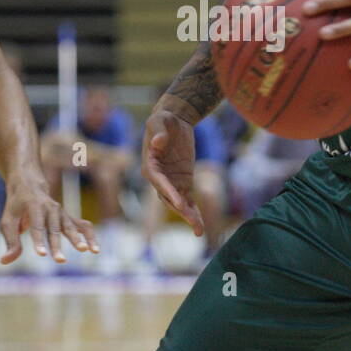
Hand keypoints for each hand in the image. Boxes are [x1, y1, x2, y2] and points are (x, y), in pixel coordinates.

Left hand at [0, 182, 96, 263]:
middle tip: (60, 261)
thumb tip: (5, 261)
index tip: (41, 254)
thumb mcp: (7, 221)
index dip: (38, 240)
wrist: (30, 184)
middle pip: (54, 229)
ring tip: (85, 251)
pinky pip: (82, 226)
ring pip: (70, 226)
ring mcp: (61, 212)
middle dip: (57, 245)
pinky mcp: (68, 217)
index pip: (37, 225)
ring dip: (77, 239)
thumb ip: (10, 242)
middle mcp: (50, 208)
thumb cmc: (16, 206)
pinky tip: (95, 249)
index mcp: (33, 206)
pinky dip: (90, 236)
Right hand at [142, 109, 204, 235]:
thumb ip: (159, 131)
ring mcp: (172, 182)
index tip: (180, 202)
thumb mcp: (159, 120)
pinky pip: (188, 199)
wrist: (174, 121)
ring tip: (199, 230)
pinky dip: (194, 211)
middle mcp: (159, 178)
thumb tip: (160, 141)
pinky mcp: (183, 181)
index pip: (159, 182)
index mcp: (150, 165)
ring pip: (179, 203)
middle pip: (169, 198)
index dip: (169, 192)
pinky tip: (200, 225)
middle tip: (193, 222)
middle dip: (181, 210)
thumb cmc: (163, 120)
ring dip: (189, 216)